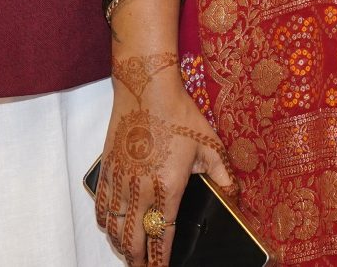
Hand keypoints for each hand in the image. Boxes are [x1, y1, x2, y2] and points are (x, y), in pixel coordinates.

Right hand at [95, 51, 232, 266]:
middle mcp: (140, 189)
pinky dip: (105, 223)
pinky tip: (111, 228)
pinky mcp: (107, 169)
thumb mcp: (209, 145)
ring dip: (121, 246)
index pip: (162, 236)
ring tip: (130, 255)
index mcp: (167, 187)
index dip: (161, 261)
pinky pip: (102, 206)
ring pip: (114, 228)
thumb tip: (235, 196)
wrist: (146, 87)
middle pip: (134, 240)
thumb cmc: (178, 113)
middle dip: (139, 261)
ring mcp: (120, 179)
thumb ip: (222, 176)